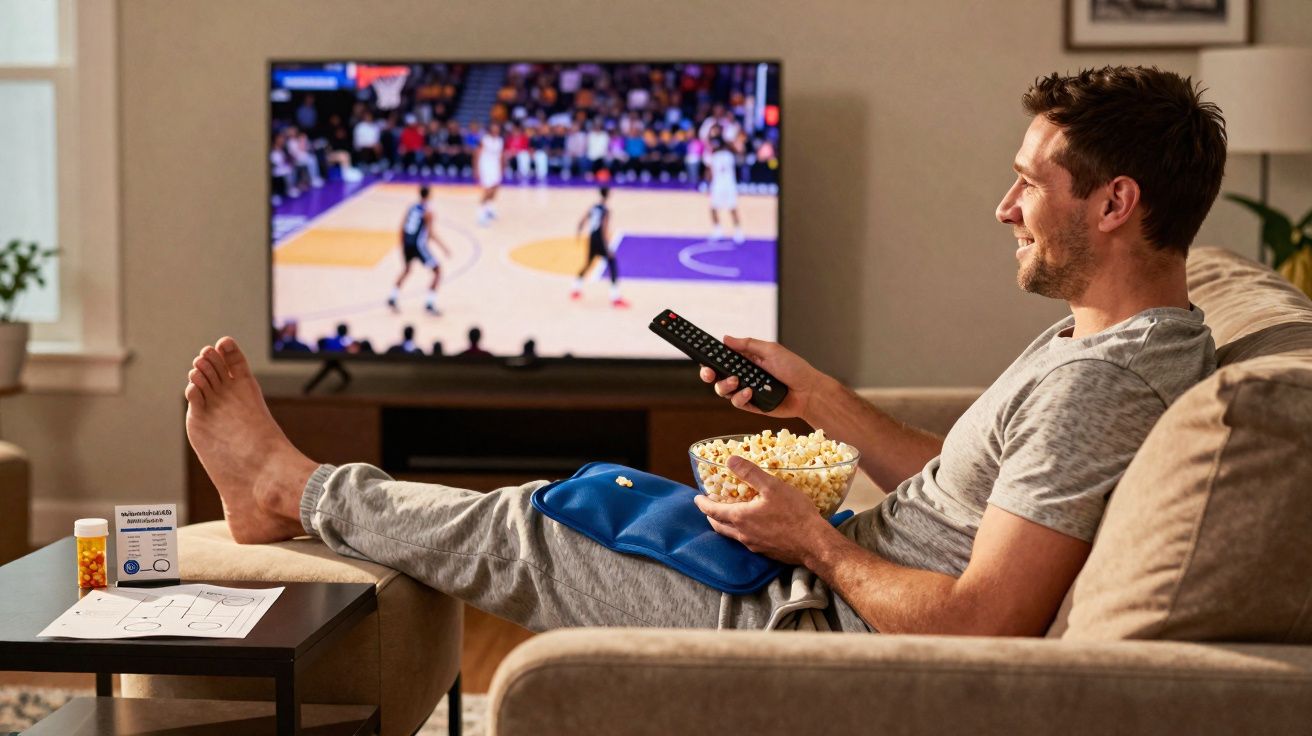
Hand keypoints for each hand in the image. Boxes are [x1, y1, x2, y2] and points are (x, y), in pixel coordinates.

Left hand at [692, 456, 835, 565]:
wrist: (814, 544)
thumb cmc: (794, 514)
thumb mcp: (772, 487)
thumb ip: (750, 473)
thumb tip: (730, 460)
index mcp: (741, 518)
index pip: (713, 511)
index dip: (703, 504)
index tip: (697, 498)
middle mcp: (743, 535)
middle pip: (719, 525)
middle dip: (712, 515)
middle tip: (710, 506)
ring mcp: (754, 546)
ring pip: (732, 535)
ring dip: (726, 524)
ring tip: (729, 514)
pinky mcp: (766, 552)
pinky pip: (747, 540)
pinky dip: (741, 531)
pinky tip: (752, 526)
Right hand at [698, 336, 822, 418]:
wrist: (809, 392)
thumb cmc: (794, 368)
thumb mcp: (771, 350)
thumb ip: (747, 345)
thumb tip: (725, 338)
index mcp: (747, 360)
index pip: (723, 359)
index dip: (711, 359)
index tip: (704, 358)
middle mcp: (745, 375)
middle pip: (718, 376)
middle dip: (709, 375)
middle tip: (710, 373)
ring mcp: (747, 391)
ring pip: (724, 390)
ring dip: (725, 386)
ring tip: (737, 381)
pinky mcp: (752, 405)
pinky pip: (737, 403)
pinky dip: (740, 397)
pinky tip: (749, 393)